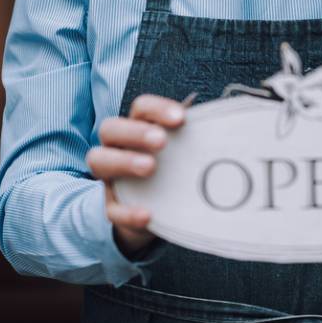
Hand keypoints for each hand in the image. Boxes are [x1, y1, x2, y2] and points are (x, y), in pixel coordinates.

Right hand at [86, 94, 186, 255]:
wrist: (159, 211)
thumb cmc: (175, 169)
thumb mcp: (184, 152)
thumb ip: (195, 138)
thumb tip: (222, 124)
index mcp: (138, 126)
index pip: (141, 108)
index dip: (158, 109)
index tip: (181, 118)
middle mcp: (118, 147)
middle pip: (111, 128)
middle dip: (135, 132)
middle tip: (161, 141)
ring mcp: (111, 176)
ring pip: (98, 160)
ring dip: (123, 161)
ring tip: (150, 167)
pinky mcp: (112, 206)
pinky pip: (111, 209)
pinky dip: (128, 212)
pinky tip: (148, 214)